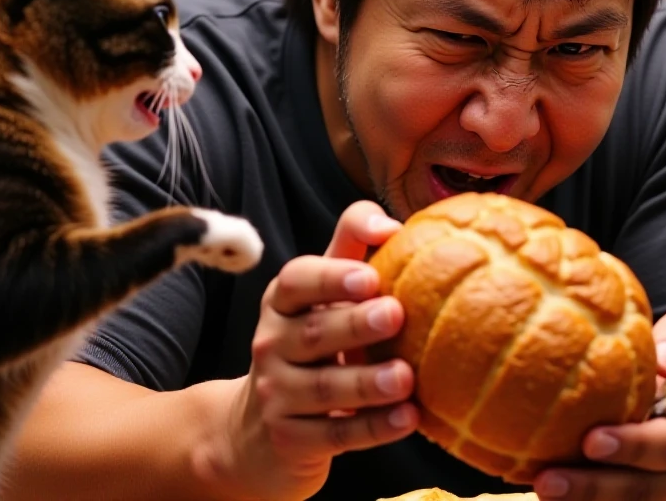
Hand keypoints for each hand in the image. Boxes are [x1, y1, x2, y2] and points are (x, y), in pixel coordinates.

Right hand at [197, 201, 419, 499]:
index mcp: (283, 302)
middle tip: (395, 315)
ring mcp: (277, 395)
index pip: (297, 281)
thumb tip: (393, 224)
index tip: (369, 276)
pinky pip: (335, 435)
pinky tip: (407, 419)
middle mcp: (273, 344)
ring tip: (406, 377)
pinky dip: (373, 429)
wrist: (257, 433)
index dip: (331, 278)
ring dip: (367, 383)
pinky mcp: (291, 440)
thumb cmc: (312, 343)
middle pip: (314, 333)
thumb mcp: (324, 293)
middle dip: (355, 324)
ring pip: (325, 388)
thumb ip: (353, 246)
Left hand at [532, 305, 665, 500]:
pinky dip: (583, 498)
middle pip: (649, 483)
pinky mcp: (650, 491)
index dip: (636, 446)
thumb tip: (665, 360)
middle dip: (599, 482)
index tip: (592, 439)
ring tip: (543, 486)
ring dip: (585, 497)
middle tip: (551, 476)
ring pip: (631, 500)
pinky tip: (544, 484)